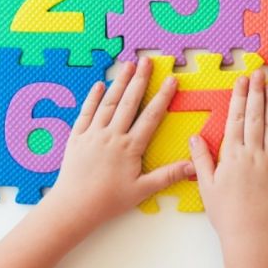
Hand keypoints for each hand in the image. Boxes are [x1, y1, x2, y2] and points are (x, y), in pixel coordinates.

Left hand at [43, 57, 194, 231]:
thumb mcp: (142, 190)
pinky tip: (99, 85)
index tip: (171, 80)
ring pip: (108, 103)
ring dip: (119, 82)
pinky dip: (93, 97)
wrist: (74, 206)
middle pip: (129, 102)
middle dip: (140, 80)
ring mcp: (93, 134)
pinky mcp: (77, 137)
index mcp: (130, 147)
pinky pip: (86, 112)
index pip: (151, 116)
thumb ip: (168, 175)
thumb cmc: (109, 201)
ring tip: (128, 65)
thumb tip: (193, 166)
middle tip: (147, 61)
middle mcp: (112, 135)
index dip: (162, 97)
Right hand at [190, 69, 267, 241]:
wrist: (250, 236)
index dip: (239, 97)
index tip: (241, 80)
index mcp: (232, 156)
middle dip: (257, 92)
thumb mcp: (206, 186)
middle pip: (255, 117)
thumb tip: (195, 136)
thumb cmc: (226, 213)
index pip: (236, 119)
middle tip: (259, 73)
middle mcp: (253, 154)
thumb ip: (201, 158)